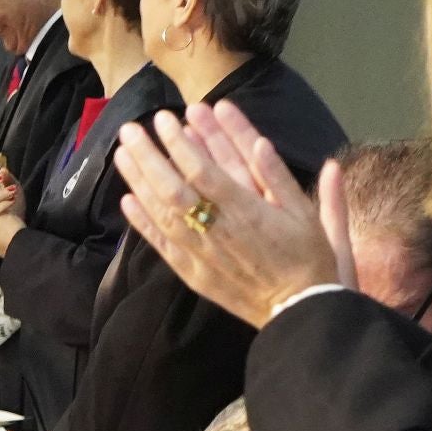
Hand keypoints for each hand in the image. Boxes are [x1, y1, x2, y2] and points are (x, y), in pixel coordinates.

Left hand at [112, 101, 354, 327]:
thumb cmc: (309, 258)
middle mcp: (217, 231)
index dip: (180, 144)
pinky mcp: (194, 274)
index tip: (165, 119)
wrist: (301, 311)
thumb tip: (261, 141)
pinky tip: (128, 200)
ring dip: (139, 182)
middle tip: (130, 129)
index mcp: (246, 212)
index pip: (203, 171)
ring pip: (162, 213)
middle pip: (172, 189)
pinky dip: (143, 222)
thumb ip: (279, 176)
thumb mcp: (306, 213)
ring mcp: (201, 254)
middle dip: (149, 156)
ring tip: (122, 154)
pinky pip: (162, 244)